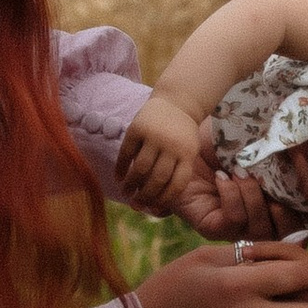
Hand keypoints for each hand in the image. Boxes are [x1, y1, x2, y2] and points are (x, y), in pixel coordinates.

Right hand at [116, 93, 216, 215]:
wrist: (178, 101)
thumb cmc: (183, 133)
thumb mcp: (189, 151)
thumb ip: (178, 172)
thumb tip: (159, 203)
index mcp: (187, 154)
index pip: (176, 184)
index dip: (163, 199)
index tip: (153, 207)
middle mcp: (171, 146)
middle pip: (157, 179)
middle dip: (145, 195)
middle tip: (136, 203)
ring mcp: (154, 136)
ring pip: (140, 168)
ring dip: (130, 184)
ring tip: (126, 192)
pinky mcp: (137, 128)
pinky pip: (126, 153)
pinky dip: (121, 168)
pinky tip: (118, 177)